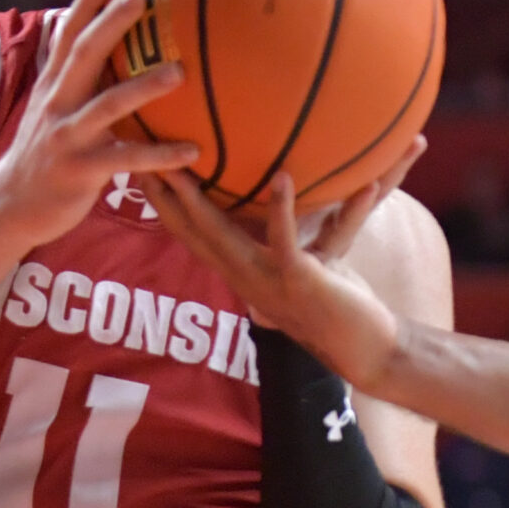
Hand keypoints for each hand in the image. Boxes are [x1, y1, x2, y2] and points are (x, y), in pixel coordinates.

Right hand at [0, 0, 197, 252]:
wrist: (8, 206)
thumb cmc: (42, 155)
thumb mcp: (51, 110)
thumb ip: (75, 81)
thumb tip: (102, 50)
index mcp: (52, 86)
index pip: (67, 34)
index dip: (86, 3)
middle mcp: (57, 104)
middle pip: (84, 55)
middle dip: (111, 24)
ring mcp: (69, 137)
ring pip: (108, 106)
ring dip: (144, 88)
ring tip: (180, 73)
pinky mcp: (82, 171)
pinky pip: (127, 160)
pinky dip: (160, 156)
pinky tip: (192, 152)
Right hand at [141, 141, 425, 387]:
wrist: (368, 349)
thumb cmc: (341, 301)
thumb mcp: (308, 257)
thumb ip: (291, 229)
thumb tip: (283, 186)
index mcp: (241, 273)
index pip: (192, 237)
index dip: (165, 206)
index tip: (144, 170)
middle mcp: (244, 278)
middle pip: (193, 233)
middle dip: (164, 196)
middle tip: (140, 158)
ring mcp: (267, 281)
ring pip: (222, 236)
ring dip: (198, 200)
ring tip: (180, 163)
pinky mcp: (299, 280)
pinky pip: (285, 239)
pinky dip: (282, 207)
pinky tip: (281, 176)